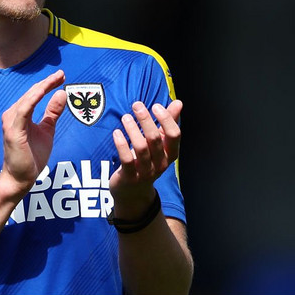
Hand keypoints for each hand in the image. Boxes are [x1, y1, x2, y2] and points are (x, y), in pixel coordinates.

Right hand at [0, 70, 67, 195]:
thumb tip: (61, 94)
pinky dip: (33, 98)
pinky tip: (43, 90)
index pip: (34, 94)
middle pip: (31, 93)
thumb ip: (52, 113)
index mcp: (20, 114)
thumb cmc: (32, 156)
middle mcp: (12, 115)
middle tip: (61, 74)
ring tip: (56, 79)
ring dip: (41, 87)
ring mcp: (11, 122)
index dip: (48, 84)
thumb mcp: (47, 130)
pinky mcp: (13, 130)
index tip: (61, 77)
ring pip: (27, 99)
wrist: (21, 177)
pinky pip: (24, 110)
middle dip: (47, 82)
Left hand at [108, 99, 182, 215]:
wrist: (133, 192)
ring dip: (132, 129)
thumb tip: (178, 102)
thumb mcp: (159, 144)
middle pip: (156, 139)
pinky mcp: (129, 177)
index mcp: (170, 154)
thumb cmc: (147, 161)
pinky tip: (116, 132)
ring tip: (125, 117)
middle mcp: (161, 164)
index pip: (174, 135)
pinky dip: (121, 144)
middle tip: (136, 105)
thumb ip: (168, 123)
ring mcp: (145, 172)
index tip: (155, 106)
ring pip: (141, 148)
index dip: (166, 119)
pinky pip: (126, 159)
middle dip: (146, 120)